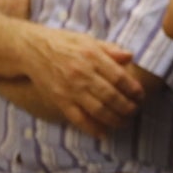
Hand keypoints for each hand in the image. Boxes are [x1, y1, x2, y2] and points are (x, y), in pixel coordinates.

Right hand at [14, 28, 147, 135]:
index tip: (140, 95)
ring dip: (115, 119)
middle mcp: (82, 74)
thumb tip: (130, 56)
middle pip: (112, 96)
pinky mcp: (60, 101)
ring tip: (125, 122)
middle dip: (128, 107)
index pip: (119, 77)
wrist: (32, 50)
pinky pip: (79, 119)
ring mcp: (71, 89)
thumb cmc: (62, 42)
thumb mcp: (87, 39)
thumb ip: (109, 49)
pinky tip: (103, 133)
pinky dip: (92, 128)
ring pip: (99, 110)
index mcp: (92, 56)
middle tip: (136, 110)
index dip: (133, 89)